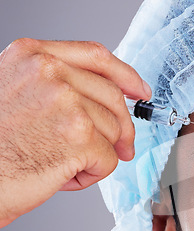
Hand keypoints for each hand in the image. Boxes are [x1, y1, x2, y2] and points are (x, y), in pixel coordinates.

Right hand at [0, 38, 150, 226]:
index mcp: (32, 55)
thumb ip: (57, 82)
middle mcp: (50, 72)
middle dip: (121, 128)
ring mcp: (66, 102)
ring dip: (95, 154)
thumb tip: (106, 96)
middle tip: (122, 148)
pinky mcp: (78, 136)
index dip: (126, 75)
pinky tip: (62, 175)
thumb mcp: (16, 91)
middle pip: (113, 97)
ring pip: (114, 130)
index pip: (96, 56)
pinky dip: (92, 174)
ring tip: (59, 162)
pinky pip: (109, 159)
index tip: (140, 90)